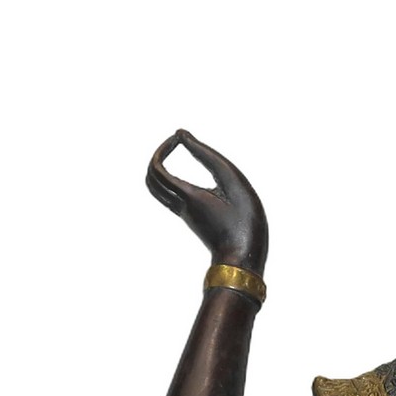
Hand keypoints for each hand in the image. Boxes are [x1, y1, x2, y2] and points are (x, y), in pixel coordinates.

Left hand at [146, 130, 268, 272]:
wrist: (244, 262)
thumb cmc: (245, 222)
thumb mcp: (233, 182)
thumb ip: (207, 156)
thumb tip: (181, 134)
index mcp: (188, 196)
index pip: (156, 168)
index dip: (162, 148)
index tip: (181, 138)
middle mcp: (181, 206)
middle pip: (150, 180)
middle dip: (158, 157)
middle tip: (176, 144)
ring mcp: (186, 215)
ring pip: (157, 190)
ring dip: (161, 170)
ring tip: (178, 155)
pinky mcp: (193, 220)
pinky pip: (170, 197)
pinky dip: (170, 181)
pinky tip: (191, 177)